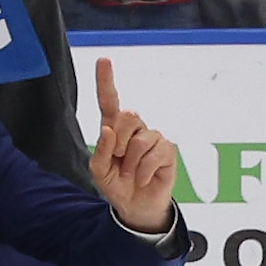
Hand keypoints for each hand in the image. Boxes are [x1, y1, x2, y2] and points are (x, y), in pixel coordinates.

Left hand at [89, 57, 177, 233]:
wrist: (134, 205)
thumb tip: (109, 128)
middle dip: (118, 142)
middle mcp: (135, 128)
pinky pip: (153, 154)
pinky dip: (142, 170)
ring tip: (130, 173)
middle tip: (118, 162)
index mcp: (114, 128)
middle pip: (127, 116)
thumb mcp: (98, 170)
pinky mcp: (167, 150)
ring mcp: (153, 138)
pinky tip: (142, 178)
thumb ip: (100, 150)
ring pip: (139, 139)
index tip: (103, 60)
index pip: (109, 101)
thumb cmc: (115, 183)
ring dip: (129, 163)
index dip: (106, 80)